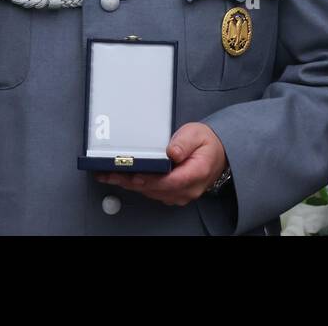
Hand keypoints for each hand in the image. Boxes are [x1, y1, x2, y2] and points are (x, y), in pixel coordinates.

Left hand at [94, 122, 227, 205]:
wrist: (217, 153)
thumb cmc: (206, 143)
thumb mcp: (196, 134)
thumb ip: (184, 143)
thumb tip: (172, 152)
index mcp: (196, 173)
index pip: (170, 181)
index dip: (150, 179)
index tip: (133, 175)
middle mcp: (188, 188)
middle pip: (156, 189)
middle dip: (131, 182)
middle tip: (111, 173)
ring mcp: (181, 193)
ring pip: (152, 193)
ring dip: (131, 185)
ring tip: (111, 174)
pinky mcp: (173, 193)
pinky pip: (153, 192)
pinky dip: (138, 185)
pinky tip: (124, 178)